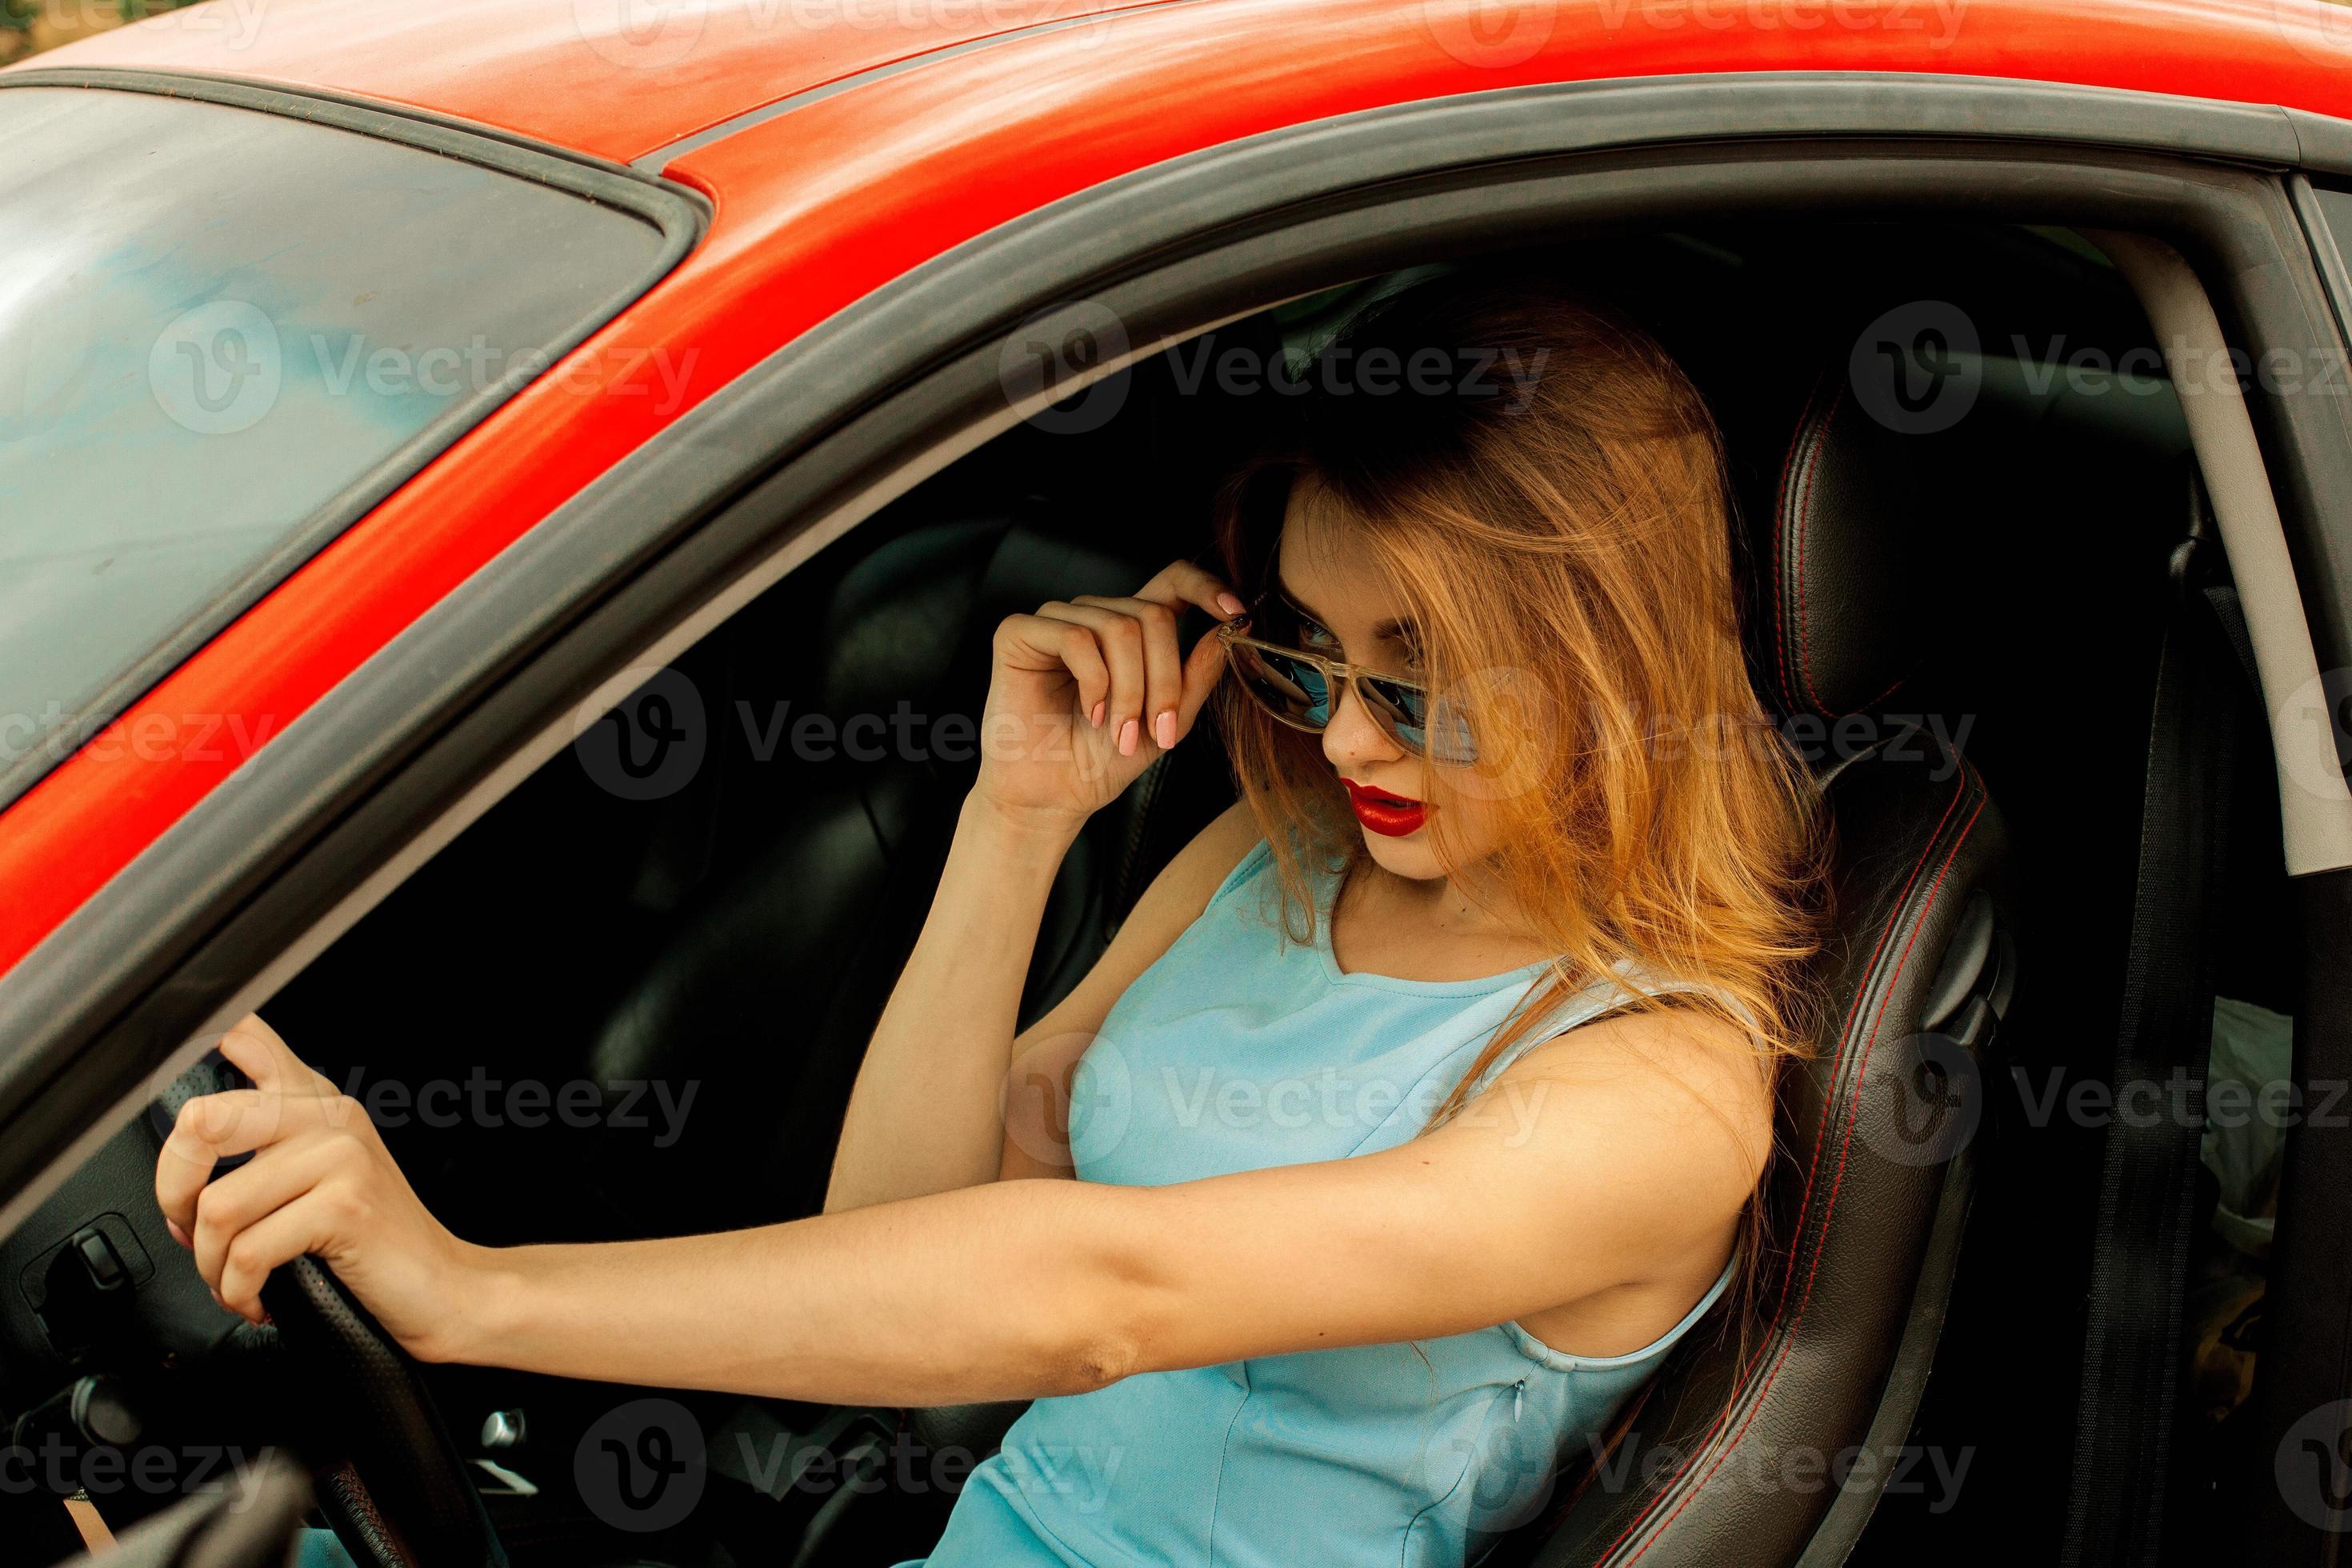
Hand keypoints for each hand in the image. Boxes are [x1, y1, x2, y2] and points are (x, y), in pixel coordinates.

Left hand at [154, 1014, 482, 1361]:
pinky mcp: (345, 1206)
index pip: (246, 1037)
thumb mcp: (322, 1172)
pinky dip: (239, 1291)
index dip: (192, 1054)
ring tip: (235, 1281)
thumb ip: (269, 1135)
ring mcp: (341, 1157)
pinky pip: (249, 1252)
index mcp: (318, 1101)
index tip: (182, 1114)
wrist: (441, 1286)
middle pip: (203, 1121)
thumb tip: (190, 1133)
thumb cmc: (374, 1241)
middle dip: (173, 1193)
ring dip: (211, 1264)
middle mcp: (329, 1116)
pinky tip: (259, 1298)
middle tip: (192, 1230)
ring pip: (219, 1206)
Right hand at [975, 560, 1243, 830]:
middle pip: (1152, 616)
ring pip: (1119, 628)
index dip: (1205, 586)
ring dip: (1130, 690)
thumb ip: (1197, 675)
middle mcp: (1094, 615)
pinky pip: (1076, 637)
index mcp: (1132, 628)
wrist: (1055, 796)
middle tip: (1158, 729)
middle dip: (1164, 680)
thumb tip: (1228, 629)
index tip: (1236, 611)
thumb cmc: (1104, 760)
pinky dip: (1094, 681)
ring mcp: (1056, 620)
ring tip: (1119, 732)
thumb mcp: (1169, 720)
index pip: (1173, 580)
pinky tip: (1090, 711)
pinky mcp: (1019, 633)